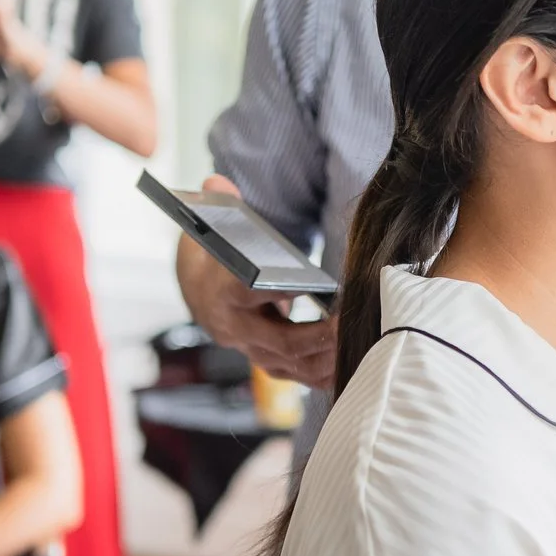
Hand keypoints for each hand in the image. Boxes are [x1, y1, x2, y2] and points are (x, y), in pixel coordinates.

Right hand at [177, 175, 336, 387]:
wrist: (198, 290)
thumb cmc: (216, 256)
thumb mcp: (214, 226)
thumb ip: (221, 202)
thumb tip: (216, 180)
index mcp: (220, 291)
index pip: (246, 292)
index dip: (279, 292)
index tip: (313, 286)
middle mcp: (232, 327)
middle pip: (278, 341)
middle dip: (316, 337)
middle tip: (349, 323)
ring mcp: (248, 349)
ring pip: (288, 364)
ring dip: (324, 359)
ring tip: (357, 345)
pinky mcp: (264, 360)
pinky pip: (294, 374)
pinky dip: (321, 373)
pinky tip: (348, 366)